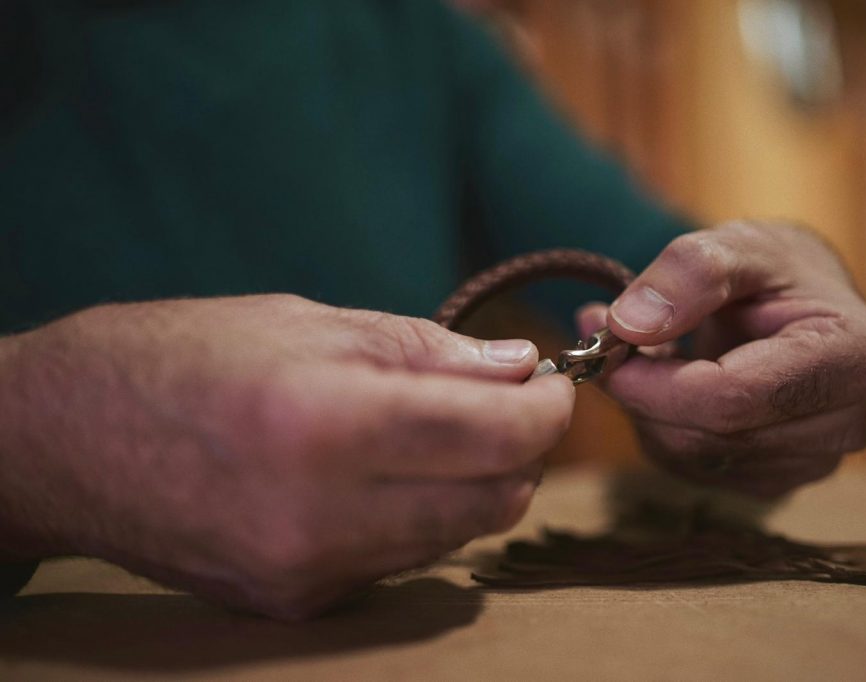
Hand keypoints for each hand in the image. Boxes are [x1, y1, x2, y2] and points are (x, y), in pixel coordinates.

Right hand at [0, 295, 573, 617]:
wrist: (65, 440)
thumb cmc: (179, 356)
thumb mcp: (304, 324)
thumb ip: (423, 350)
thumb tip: (516, 368)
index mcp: (324, 423)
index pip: (493, 438)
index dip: (547, 410)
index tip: (551, 386)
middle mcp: (320, 516)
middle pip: (492, 502)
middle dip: (521, 451)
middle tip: (502, 404)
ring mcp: (307, 572)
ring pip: (454, 539)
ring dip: (473, 485)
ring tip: (439, 432)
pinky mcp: (295, 603)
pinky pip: (398, 562)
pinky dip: (418, 517)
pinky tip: (382, 475)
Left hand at [578, 222, 865, 497]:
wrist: (798, 304)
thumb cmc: (775, 269)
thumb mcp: (738, 244)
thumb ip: (688, 272)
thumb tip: (628, 324)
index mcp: (856, 358)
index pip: (734, 397)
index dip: (655, 381)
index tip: (607, 345)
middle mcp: (847, 425)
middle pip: (709, 435)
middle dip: (642, 393)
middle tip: (606, 343)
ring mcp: (813, 463)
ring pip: (691, 457)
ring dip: (647, 409)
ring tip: (647, 351)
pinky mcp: (776, 480)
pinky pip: (691, 469)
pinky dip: (662, 427)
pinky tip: (669, 385)